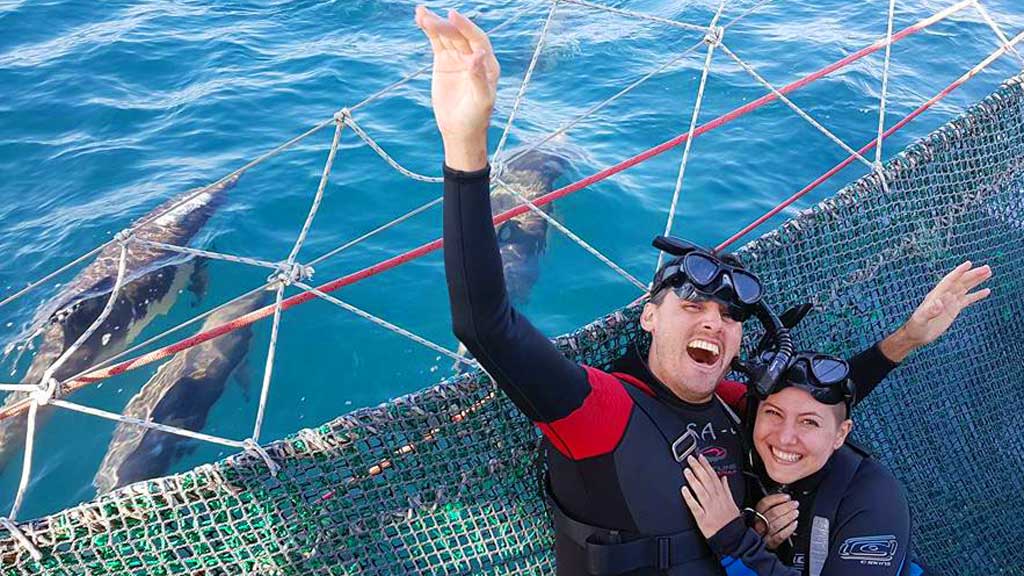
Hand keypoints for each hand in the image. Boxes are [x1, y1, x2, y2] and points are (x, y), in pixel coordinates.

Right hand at [415, 6, 499, 169]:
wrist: (459, 130)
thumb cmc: (475, 118)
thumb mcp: (481, 100)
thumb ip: (480, 78)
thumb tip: (478, 55)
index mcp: (488, 64)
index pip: (478, 39)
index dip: (466, 27)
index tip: (452, 16)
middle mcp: (474, 56)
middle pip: (459, 36)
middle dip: (445, 26)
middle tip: (430, 19)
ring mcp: (458, 57)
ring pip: (446, 36)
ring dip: (434, 23)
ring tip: (421, 13)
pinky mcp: (443, 61)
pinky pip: (436, 42)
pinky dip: (429, 30)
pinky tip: (420, 19)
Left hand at [680, 455, 740, 538]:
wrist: (733, 539)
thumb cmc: (732, 522)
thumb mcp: (732, 503)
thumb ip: (726, 489)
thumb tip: (723, 477)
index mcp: (723, 496)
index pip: (714, 476)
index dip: (706, 465)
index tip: (700, 457)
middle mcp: (716, 500)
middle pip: (707, 481)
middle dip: (698, 468)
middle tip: (690, 459)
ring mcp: (709, 509)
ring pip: (701, 491)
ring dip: (693, 480)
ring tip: (687, 470)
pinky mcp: (703, 519)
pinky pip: (695, 507)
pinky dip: (690, 498)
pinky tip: (683, 490)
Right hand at [753, 493, 798, 549]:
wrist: (755, 544)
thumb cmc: (762, 526)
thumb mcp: (761, 514)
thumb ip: (770, 506)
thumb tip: (785, 499)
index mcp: (754, 514)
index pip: (764, 503)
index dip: (777, 498)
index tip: (786, 497)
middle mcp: (758, 524)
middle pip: (772, 513)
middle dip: (786, 507)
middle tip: (794, 504)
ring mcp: (763, 535)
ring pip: (776, 524)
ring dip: (788, 517)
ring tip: (795, 513)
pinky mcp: (770, 544)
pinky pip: (780, 536)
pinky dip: (789, 529)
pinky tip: (794, 524)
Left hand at [880, 261, 991, 361]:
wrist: (916, 334)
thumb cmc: (916, 327)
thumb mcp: (921, 320)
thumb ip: (929, 311)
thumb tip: (938, 304)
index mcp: (936, 295)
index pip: (949, 280)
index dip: (958, 272)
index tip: (969, 263)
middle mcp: (944, 296)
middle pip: (960, 282)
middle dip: (973, 274)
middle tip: (987, 268)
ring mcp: (949, 301)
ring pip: (965, 287)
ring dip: (976, 280)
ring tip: (988, 272)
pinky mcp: (953, 309)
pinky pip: (967, 299)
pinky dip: (977, 295)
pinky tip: (987, 291)